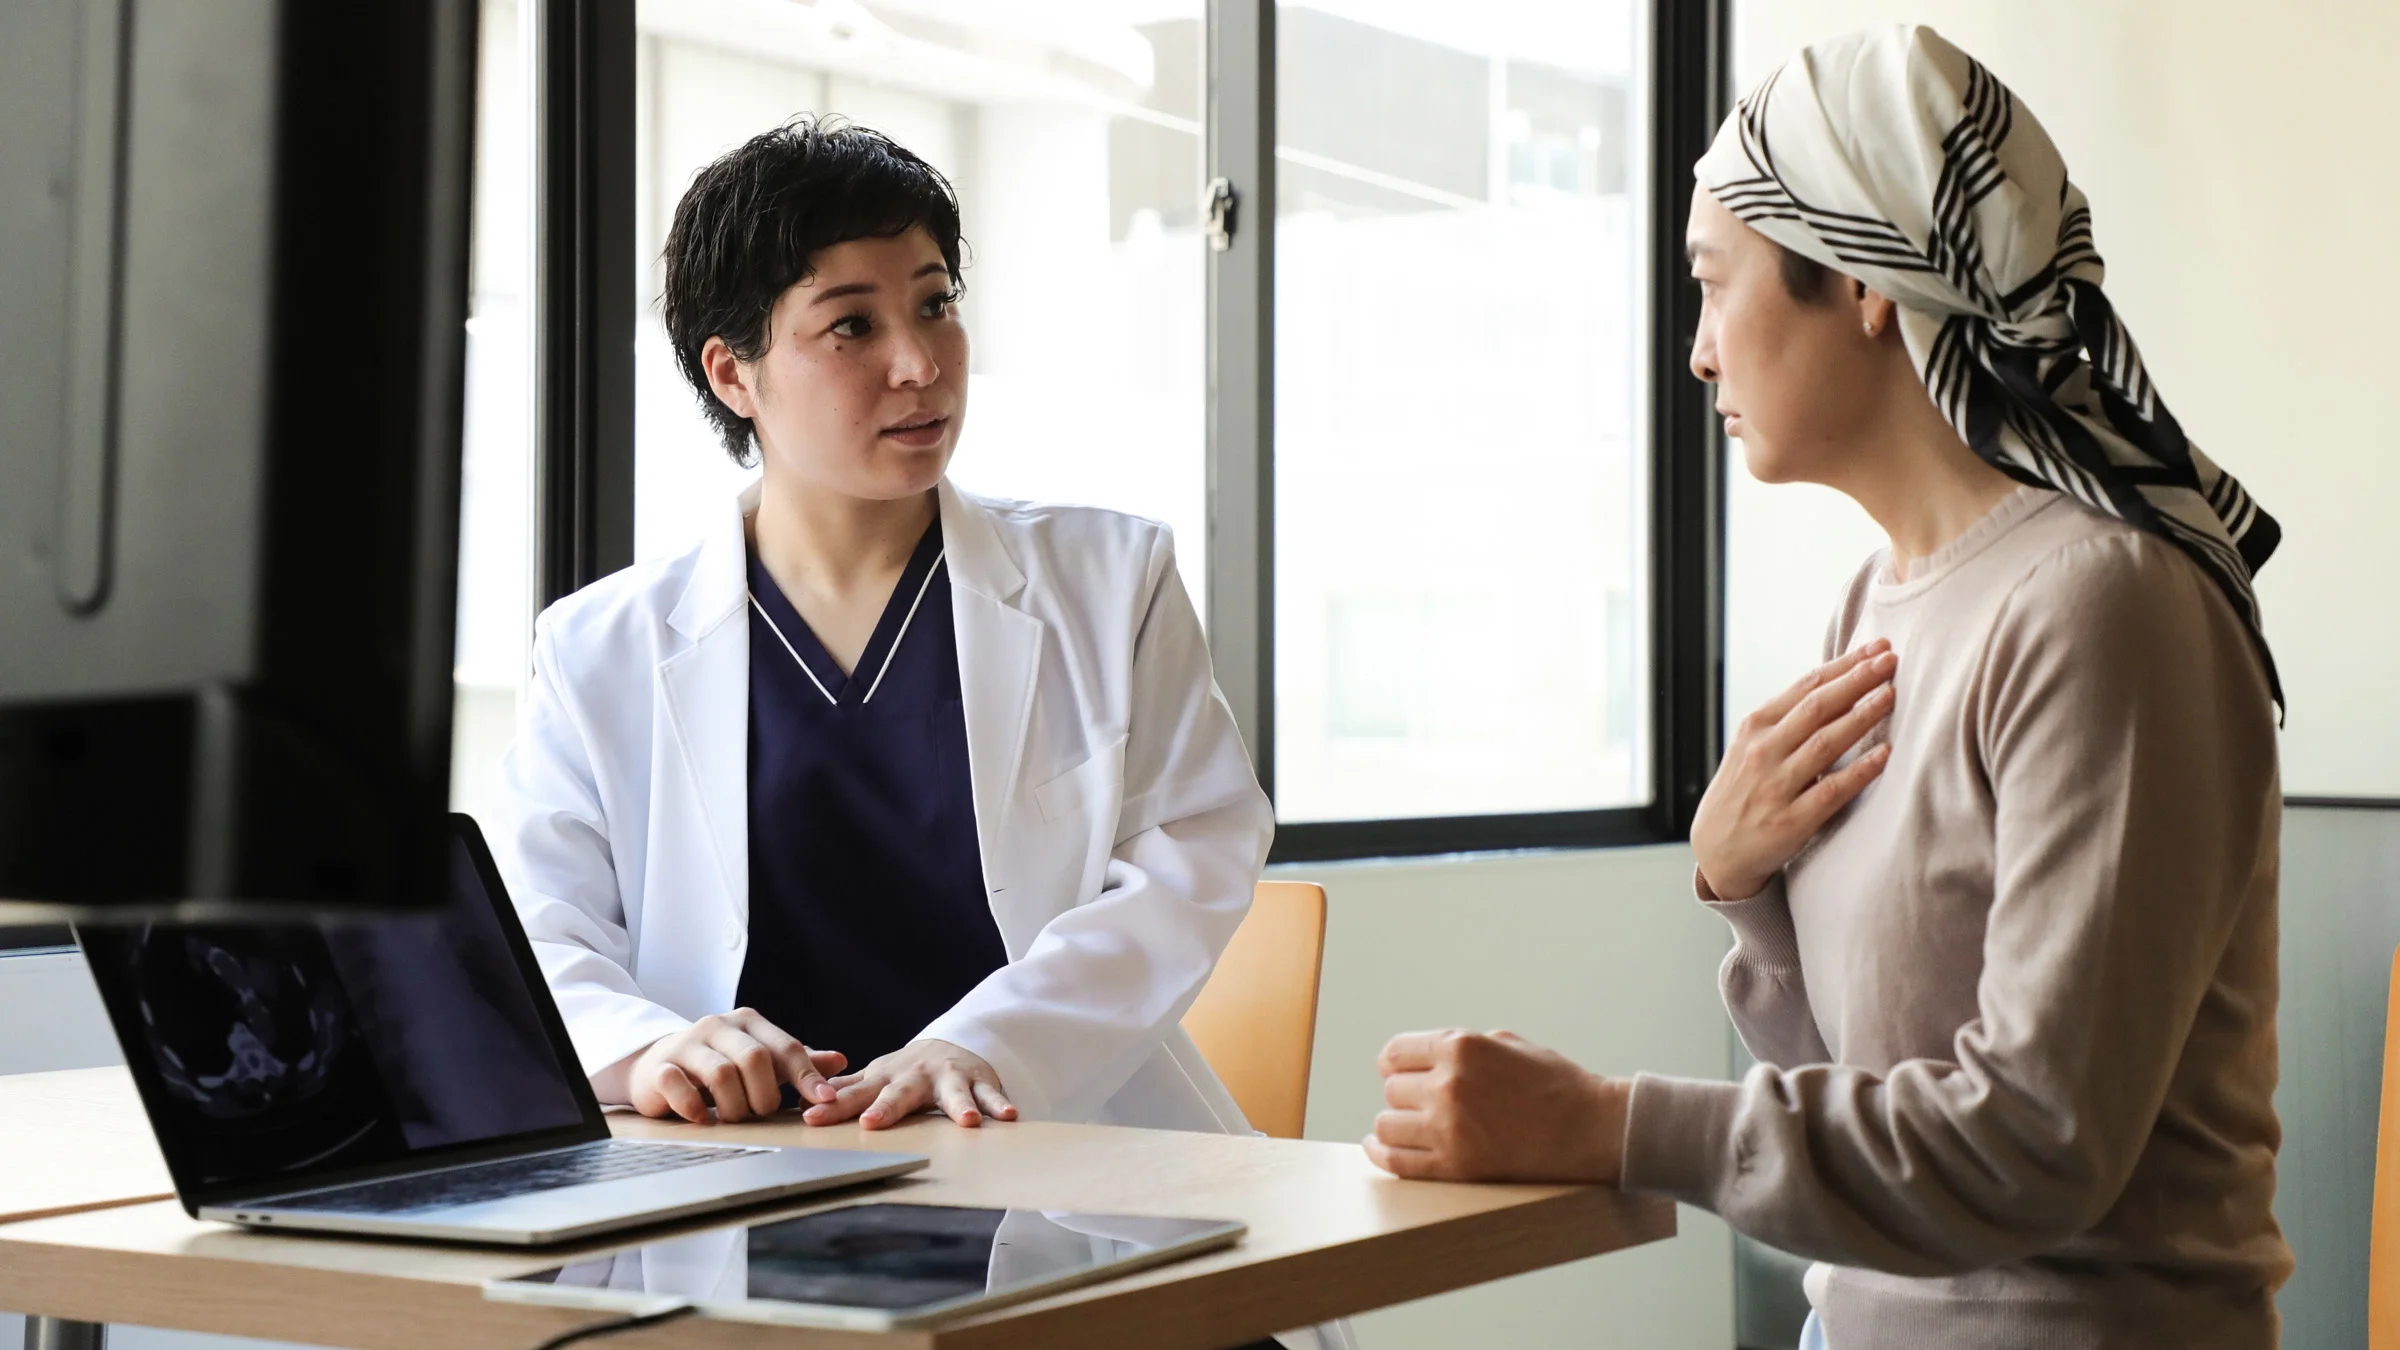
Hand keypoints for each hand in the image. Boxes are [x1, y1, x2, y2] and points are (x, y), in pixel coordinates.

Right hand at [625, 1008, 845, 1123]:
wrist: (656, 1064)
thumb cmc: (716, 1063)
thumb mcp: (759, 1058)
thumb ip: (796, 1061)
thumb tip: (840, 1060)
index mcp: (747, 1023)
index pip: (786, 1046)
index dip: (808, 1075)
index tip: (824, 1100)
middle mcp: (717, 1026)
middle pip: (755, 1058)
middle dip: (765, 1095)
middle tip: (762, 1113)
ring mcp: (686, 1044)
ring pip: (722, 1074)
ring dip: (735, 1106)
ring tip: (734, 1118)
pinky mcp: (660, 1067)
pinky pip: (679, 1085)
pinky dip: (695, 1107)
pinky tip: (703, 1118)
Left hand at [803, 1039, 1017, 1130]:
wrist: (952, 1046)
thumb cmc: (906, 1071)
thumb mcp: (874, 1077)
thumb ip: (844, 1090)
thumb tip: (798, 1099)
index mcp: (886, 1078)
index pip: (855, 1095)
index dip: (833, 1107)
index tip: (812, 1119)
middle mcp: (916, 1077)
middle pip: (900, 1094)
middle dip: (887, 1108)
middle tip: (872, 1123)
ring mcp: (949, 1078)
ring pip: (953, 1094)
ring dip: (960, 1107)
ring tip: (967, 1122)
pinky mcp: (979, 1083)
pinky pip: (991, 1096)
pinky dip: (1000, 1106)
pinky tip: (1010, 1117)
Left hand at [1365, 1030, 1628, 1183]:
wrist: (1592, 1129)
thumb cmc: (1555, 1084)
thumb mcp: (1507, 1044)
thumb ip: (1460, 1046)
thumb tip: (1420, 1058)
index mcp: (1461, 1047)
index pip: (1396, 1053)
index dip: (1395, 1063)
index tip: (1398, 1072)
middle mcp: (1449, 1085)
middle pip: (1393, 1090)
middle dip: (1405, 1094)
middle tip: (1422, 1102)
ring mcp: (1449, 1129)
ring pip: (1387, 1124)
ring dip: (1395, 1124)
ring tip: (1410, 1126)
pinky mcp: (1455, 1167)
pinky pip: (1396, 1161)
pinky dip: (1381, 1153)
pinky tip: (1378, 1146)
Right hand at [1690, 638, 1897, 901]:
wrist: (1716, 851)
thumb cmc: (1744, 792)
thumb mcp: (1752, 747)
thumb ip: (1788, 720)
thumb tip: (1840, 685)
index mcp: (1756, 727)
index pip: (1806, 686)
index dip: (1844, 665)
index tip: (1877, 648)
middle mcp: (1763, 752)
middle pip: (1817, 707)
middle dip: (1857, 680)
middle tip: (1891, 660)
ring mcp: (1776, 786)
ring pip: (1825, 743)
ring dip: (1861, 716)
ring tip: (1890, 695)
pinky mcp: (1791, 821)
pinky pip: (1832, 791)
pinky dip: (1860, 771)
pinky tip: (1886, 754)